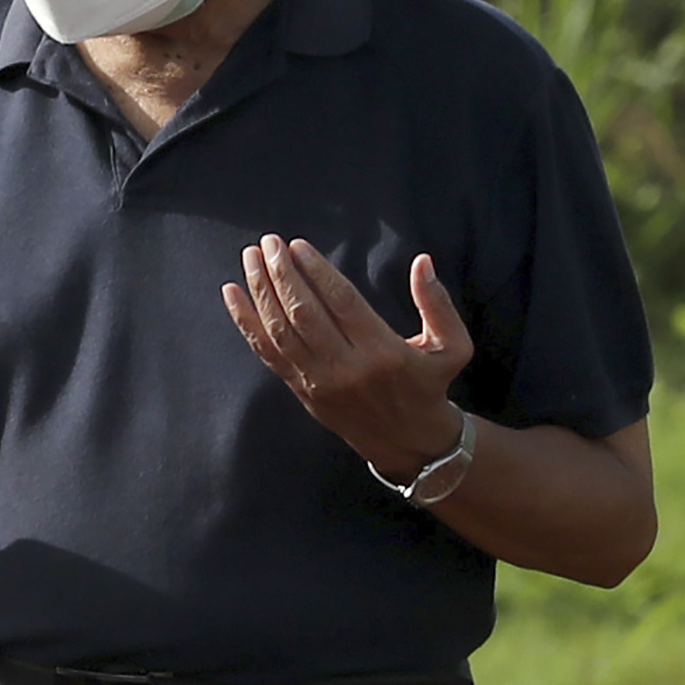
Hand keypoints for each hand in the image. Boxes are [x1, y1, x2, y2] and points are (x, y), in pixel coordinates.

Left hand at [223, 237, 470, 475]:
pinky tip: (232, 292)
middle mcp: (346, 368)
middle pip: (304, 314)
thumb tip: (422, 262)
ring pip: (280, 330)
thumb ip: (438, 304)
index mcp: (383, 352)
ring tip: (250, 257)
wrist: (408, 441)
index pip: (342, 303)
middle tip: (268, 243)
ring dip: (261, 291)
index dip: (317, 272)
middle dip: (282, 274)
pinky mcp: (301, 389)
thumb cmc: (429, 384)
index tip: (297, 246)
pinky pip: (266, 352)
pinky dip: (245, 321)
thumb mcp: (452, 346)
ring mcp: (318, 381)